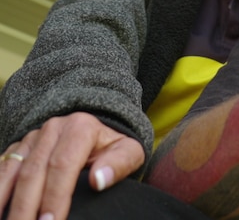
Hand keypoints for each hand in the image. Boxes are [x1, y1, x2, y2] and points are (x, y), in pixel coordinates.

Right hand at [0, 113, 144, 219]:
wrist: (98, 131)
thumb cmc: (113, 147)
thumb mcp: (128, 152)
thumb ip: (119, 164)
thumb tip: (98, 180)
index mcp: (80, 128)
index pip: (63, 165)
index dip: (54, 196)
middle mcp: (53, 129)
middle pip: (34, 171)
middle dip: (27, 207)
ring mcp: (33, 137)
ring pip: (13, 171)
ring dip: (7, 202)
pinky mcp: (19, 146)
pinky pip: (3, 168)